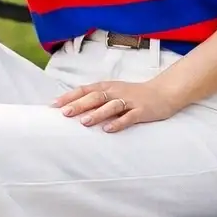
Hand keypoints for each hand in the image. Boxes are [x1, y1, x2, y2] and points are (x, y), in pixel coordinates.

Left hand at [53, 79, 183, 133]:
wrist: (163, 93)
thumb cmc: (133, 95)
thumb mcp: (113, 93)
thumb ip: (96, 99)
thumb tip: (72, 110)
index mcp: (107, 87)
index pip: (84, 90)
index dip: (69, 97)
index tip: (53, 105)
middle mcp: (116, 92)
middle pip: (95, 97)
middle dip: (79, 104)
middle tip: (65, 113)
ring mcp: (129, 101)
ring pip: (111, 106)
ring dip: (97, 113)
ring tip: (84, 122)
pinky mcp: (141, 111)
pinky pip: (129, 117)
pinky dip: (118, 123)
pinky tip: (109, 130)